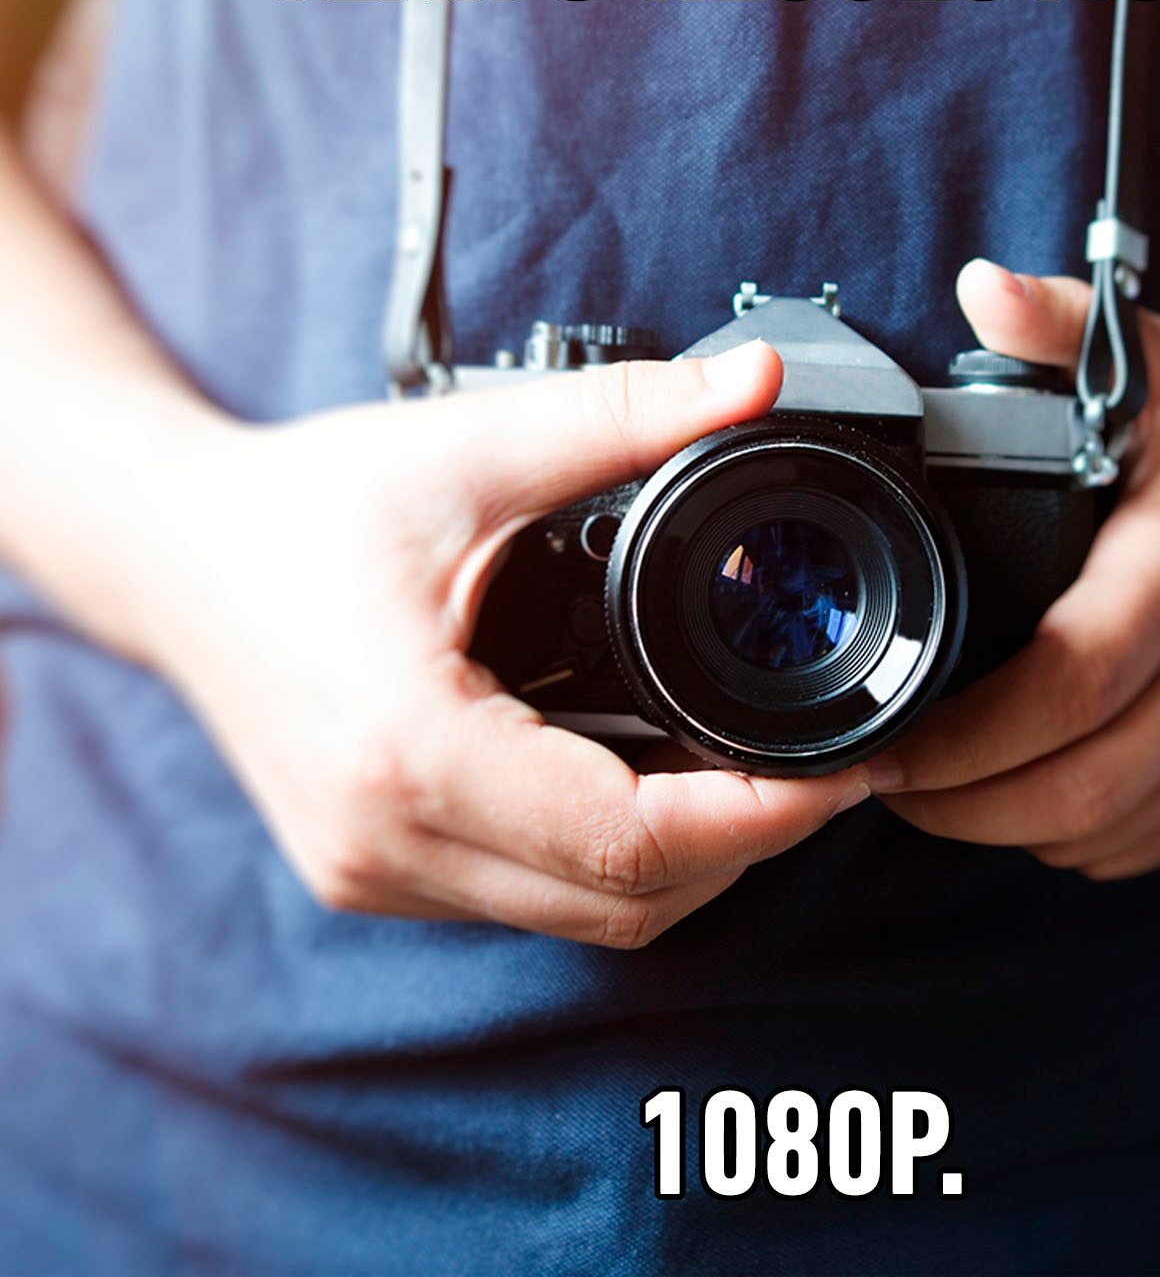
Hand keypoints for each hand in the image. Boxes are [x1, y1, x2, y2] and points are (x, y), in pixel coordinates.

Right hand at [129, 343, 870, 945]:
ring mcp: (374, 872)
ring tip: (757, 772)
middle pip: (624, 903)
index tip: (847, 769)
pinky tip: (657, 785)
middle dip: (749, 844)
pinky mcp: (374, 869)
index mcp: (409, 751)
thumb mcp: (467, 449)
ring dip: (687, 861)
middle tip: (822, 765)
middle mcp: (387, 842)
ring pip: (583, 917)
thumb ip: (622, 416)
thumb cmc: (297, 506)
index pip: (633, 842)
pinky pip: (531, 898)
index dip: (765, 816)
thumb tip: (752, 384)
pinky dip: (615, 859)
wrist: (169, 554)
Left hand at [868, 258, 1159, 877]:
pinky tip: (1008, 794)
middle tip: (880, 775)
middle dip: (961, 805)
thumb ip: (1066, 323)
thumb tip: (979, 287)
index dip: (969, 733)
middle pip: (1081, 787)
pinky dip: (1057, 835)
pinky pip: (1133, 847)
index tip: (884, 739)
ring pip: (1101, 831)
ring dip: (997, 825)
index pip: (1074, 681)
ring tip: (924, 789)